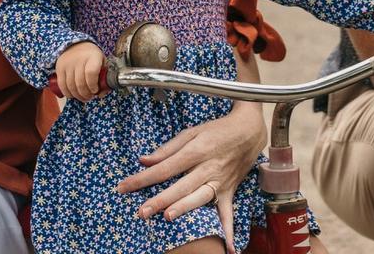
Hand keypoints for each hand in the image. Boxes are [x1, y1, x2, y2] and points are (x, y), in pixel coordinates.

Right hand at [55, 42, 105, 100]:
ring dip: (77, 96)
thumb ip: (104, 77)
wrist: (76, 45)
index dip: (93, 85)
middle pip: (80, 82)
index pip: (91, 73)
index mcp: (93, 57)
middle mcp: (79, 59)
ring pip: (71, 86)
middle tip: (90, 97)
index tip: (95, 90)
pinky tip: (73, 95)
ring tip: (83, 97)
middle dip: (86, 94)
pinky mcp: (59, 68)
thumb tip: (101, 94)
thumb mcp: (102, 62)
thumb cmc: (91, 56)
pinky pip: (62, 85)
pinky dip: (67, 93)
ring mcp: (68, 64)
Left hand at [116, 104, 264, 252]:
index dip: (143, 178)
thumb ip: (167, 148)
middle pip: (180, 185)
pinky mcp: (229, 191)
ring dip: (184, 208)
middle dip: (160, 199)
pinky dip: (228, 230)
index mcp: (196, 151)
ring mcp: (220, 181)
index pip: (165, 167)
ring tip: (168, 217)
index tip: (123, 187)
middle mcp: (208, 167)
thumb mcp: (192, 132)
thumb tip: (144, 160)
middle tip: (141, 212)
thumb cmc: (217, 130)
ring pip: (200, 197)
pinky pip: (228, 212)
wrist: (250, 131)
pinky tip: (227, 247)